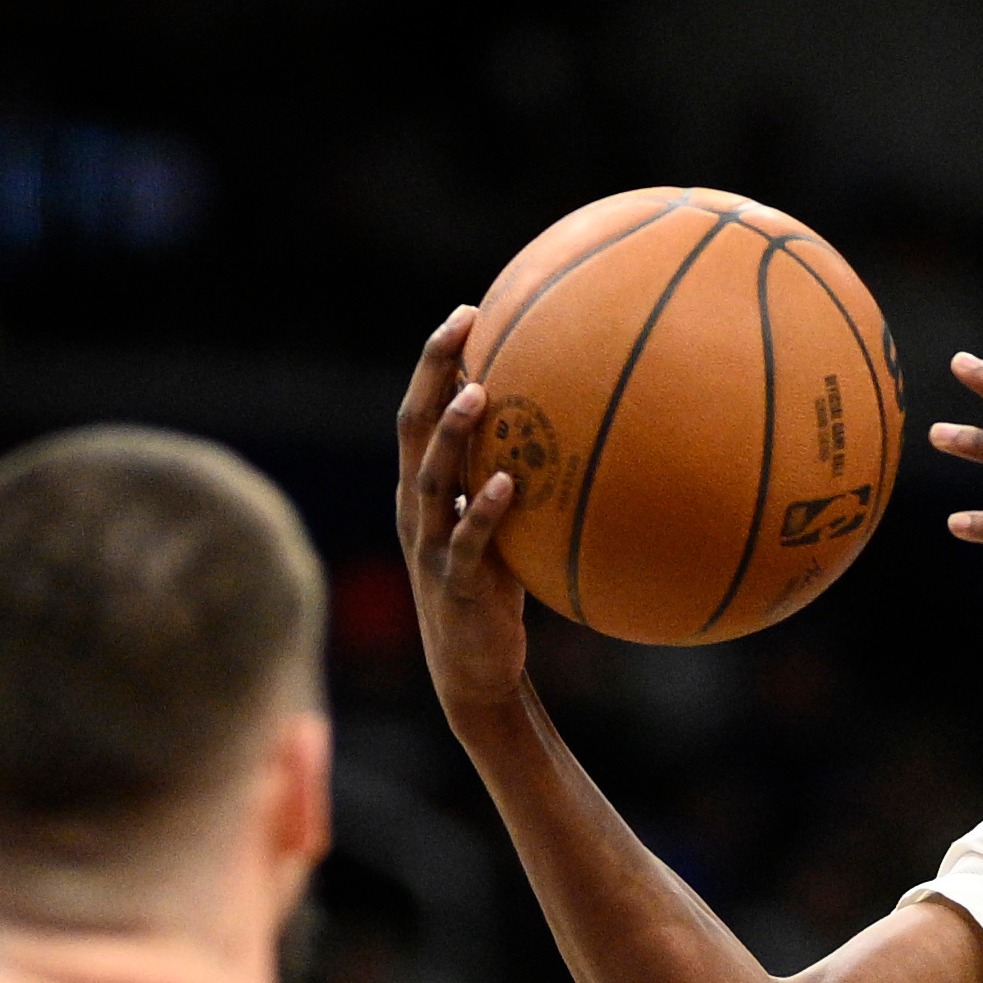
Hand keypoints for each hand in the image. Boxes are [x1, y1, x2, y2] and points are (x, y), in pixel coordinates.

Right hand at [394, 306, 531, 726]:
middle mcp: (415, 508)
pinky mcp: (454, 585)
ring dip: (452, 434)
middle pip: (412, 427)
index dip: (436, 361)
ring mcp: (428, 546)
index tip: (468, 312)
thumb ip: (516, 480)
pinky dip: (485, 511)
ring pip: (430, 479)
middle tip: (459, 326)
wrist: (475, 670)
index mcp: (421, 489)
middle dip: (431, 372)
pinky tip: (509, 484)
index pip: (419, 410)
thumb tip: (570, 432)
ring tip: (476, 393)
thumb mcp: (503, 527)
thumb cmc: (494, 591)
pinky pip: (466, 543)